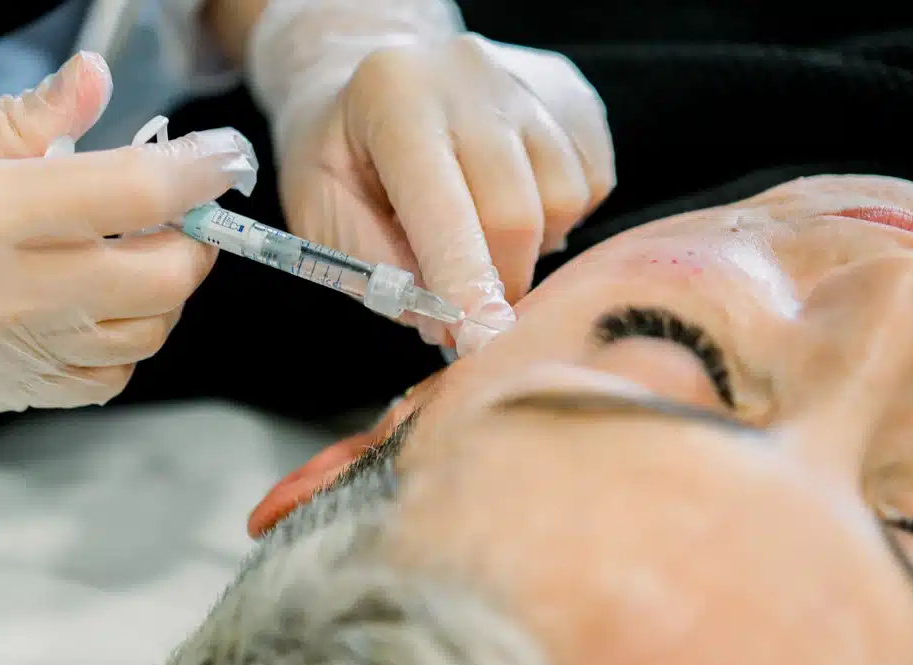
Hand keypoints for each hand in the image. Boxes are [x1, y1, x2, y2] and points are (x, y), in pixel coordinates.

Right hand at [0, 52, 254, 417]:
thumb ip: (14, 118)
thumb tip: (93, 85)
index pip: (129, 192)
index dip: (197, 169)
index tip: (223, 157)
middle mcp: (3, 292)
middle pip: (161, 280)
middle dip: (192, 238)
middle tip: (174, 207)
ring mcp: (10, 351)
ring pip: (147, 335)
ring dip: (163, 289)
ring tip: (130, 249)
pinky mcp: (10, 389)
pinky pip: (109, 380)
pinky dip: (128, 340)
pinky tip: (99, 303)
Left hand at [255, 33, 614, 352]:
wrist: (379, 78)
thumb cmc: (343, 155)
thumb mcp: (321, 211)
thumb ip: (378, 269)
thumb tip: (449, 325)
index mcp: (395, 96)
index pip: (443, 206)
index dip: (463, 281)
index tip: (479, 340)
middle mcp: (470, 76)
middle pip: (515, 211)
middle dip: (497, 280)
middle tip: (470, 306)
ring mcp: (529, 82)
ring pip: (563, 200)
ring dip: (530, 245)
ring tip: (483, 230)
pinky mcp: (573, 96)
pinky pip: (591, 182)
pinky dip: (559, 215)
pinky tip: (516, 199)